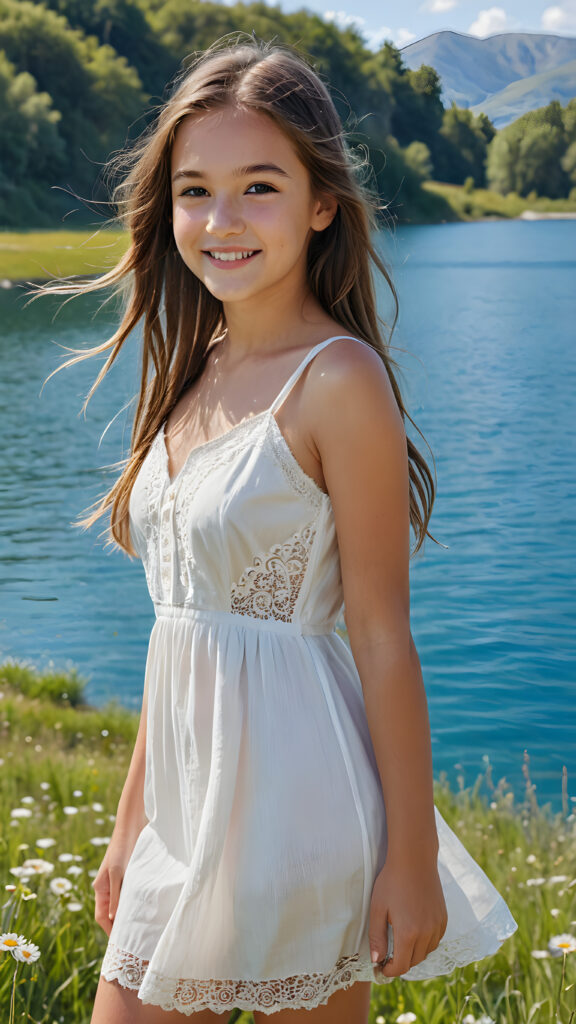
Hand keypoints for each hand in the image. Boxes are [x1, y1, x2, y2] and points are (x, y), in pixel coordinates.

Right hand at [92, 827, 143, 936]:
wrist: (132, 827)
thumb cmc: (121, 848)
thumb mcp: (118, 873)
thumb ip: (116, 895)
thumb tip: (113, 918)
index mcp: (100, 888)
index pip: (101, 916)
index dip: (109, 930)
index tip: (120, 943)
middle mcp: (108, 888)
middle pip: (111, 913)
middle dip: (119, 926)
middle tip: (133, 940)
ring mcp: (119, 882)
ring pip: (122, 905)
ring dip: (129, 915)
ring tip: (140, 929)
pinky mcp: (130, 876)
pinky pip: (131, 895)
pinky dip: (136, 903)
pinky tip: (146, 909)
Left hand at [369, 852, 447, 978]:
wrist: (414, 860)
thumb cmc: (392, 882)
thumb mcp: (378, 909)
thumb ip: (377, 937)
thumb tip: (377, 960)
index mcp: (408, 933)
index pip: (401, 967)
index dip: (389, 971)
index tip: (381, 967)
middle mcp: (426, 933)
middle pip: (414, 961)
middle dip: (400, 962)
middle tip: (387, 956)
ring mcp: (437, 926)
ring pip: (426, 952)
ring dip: (413, 953)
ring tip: (400, 943)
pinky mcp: (443, 918)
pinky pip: (435, 940)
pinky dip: (426, 942)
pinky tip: (415, 932)